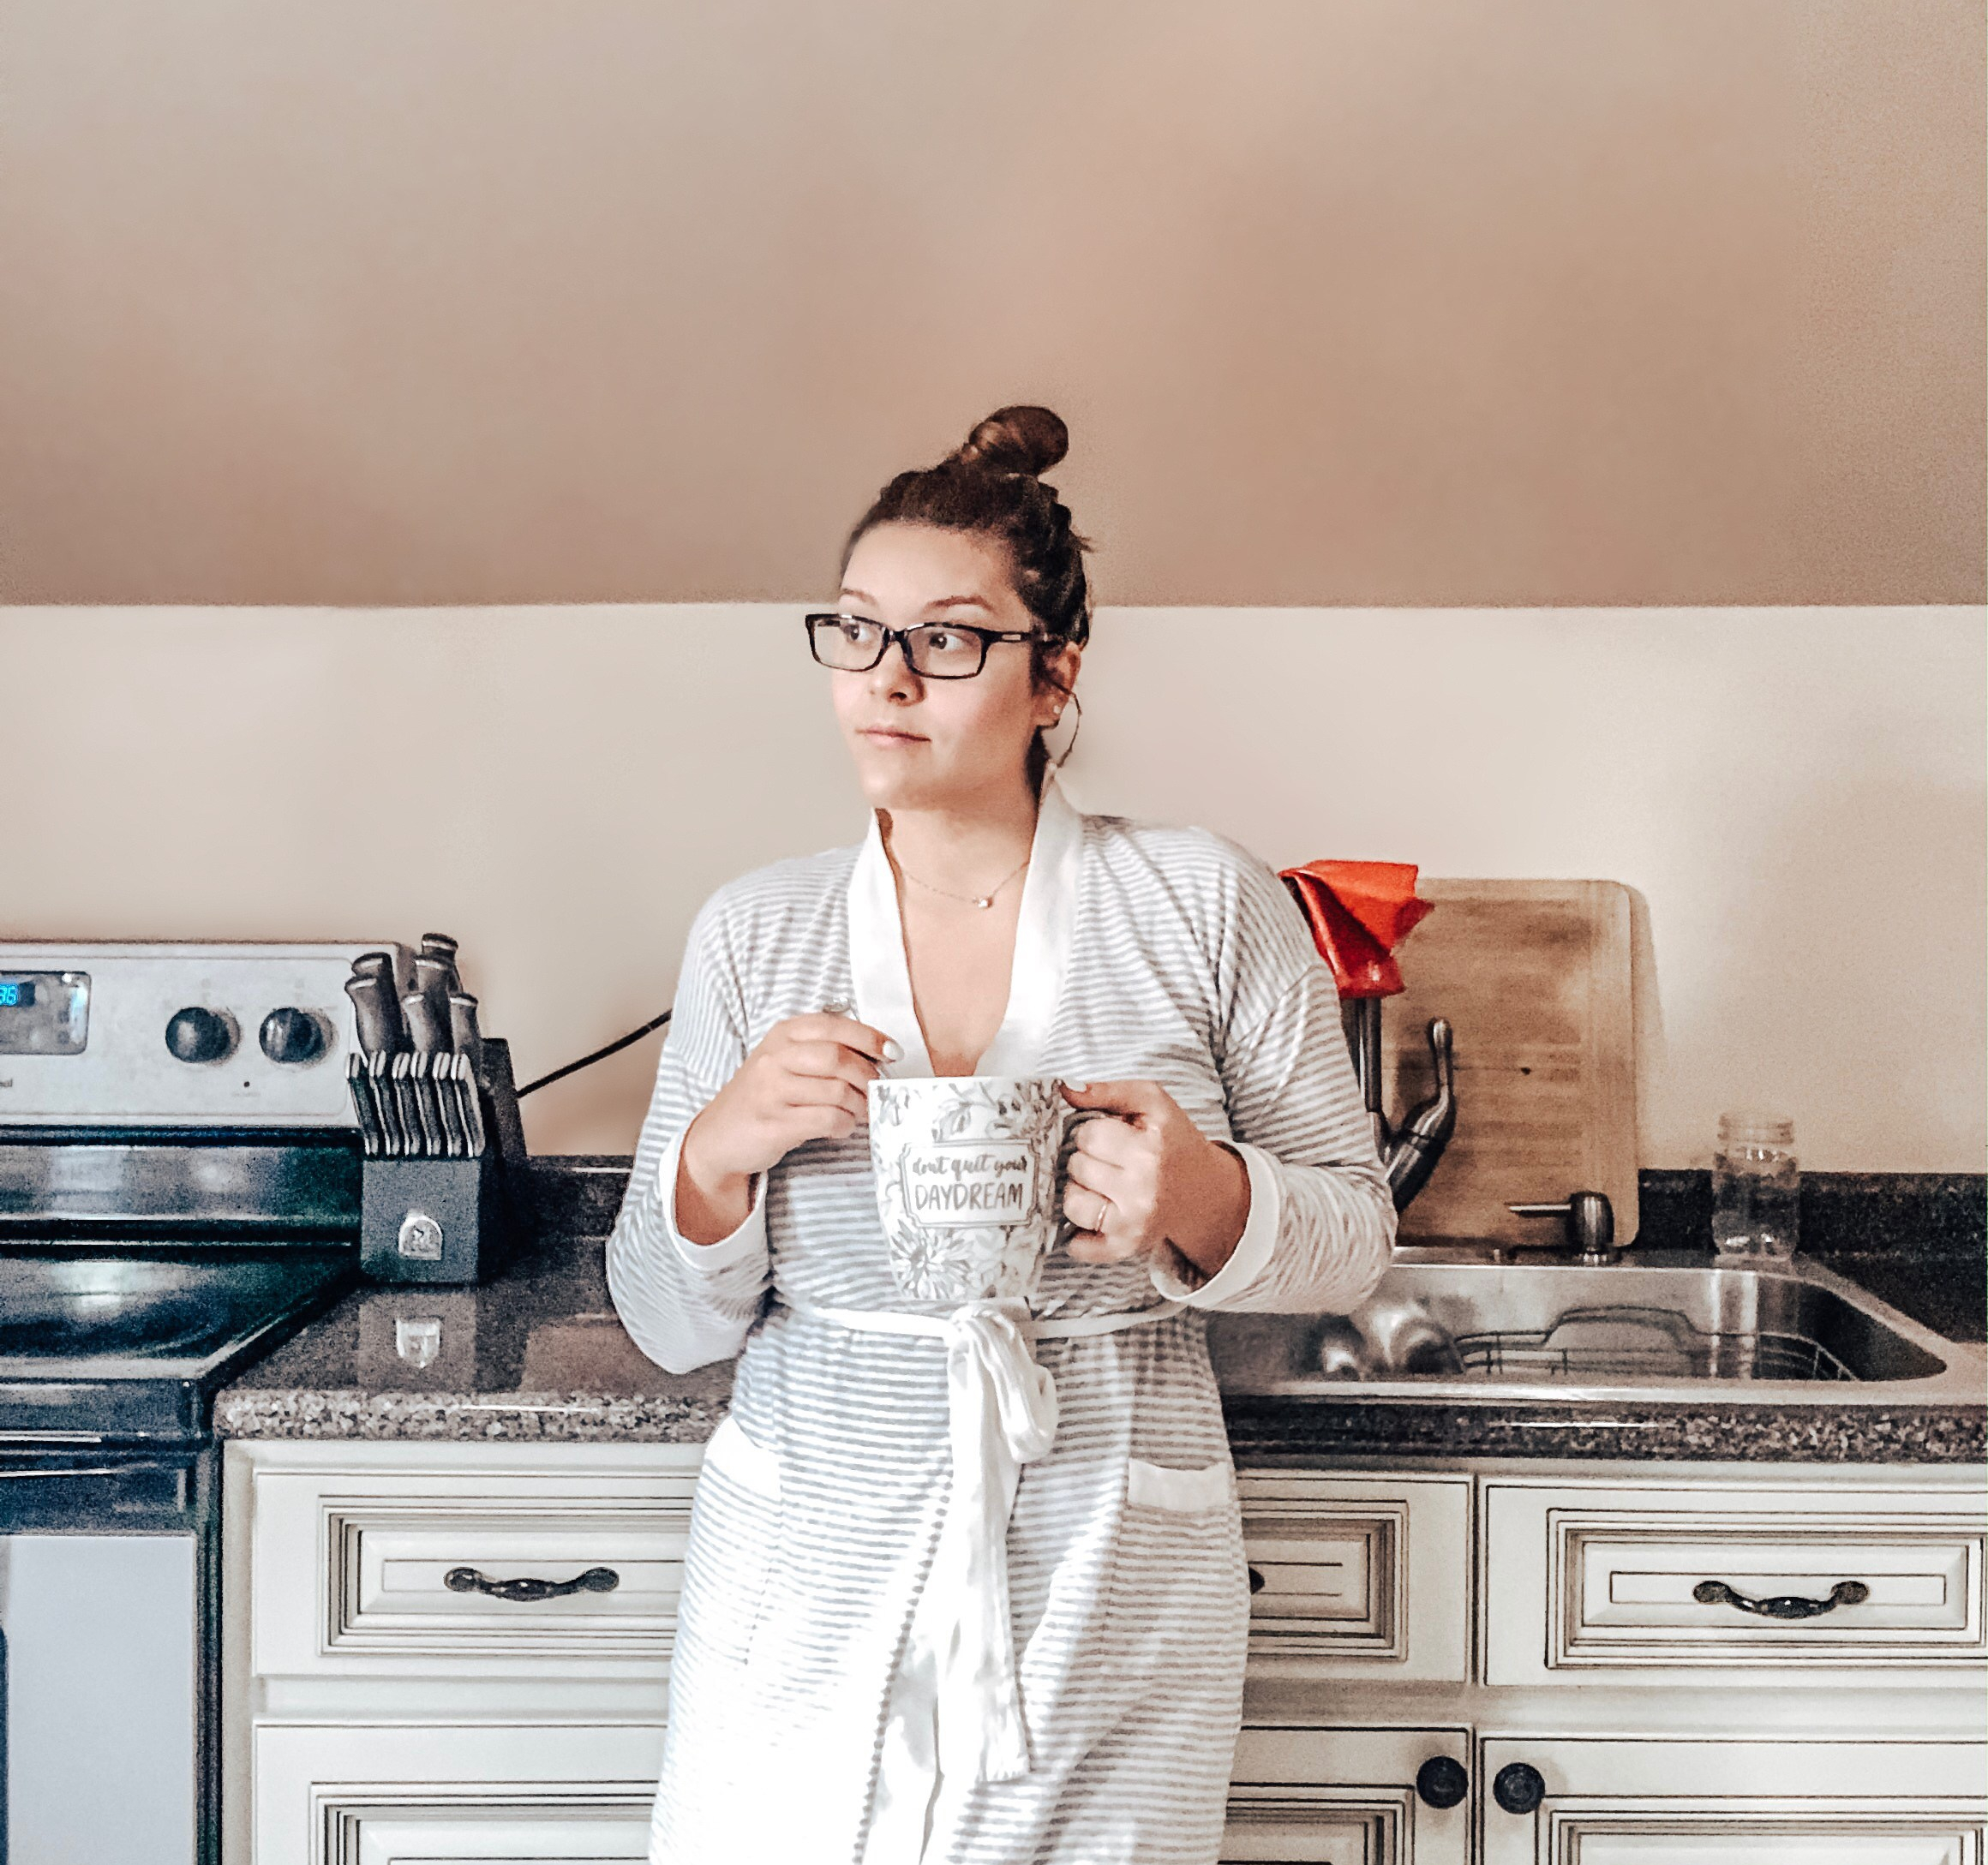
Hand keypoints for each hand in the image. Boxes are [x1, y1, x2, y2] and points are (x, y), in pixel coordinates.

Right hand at [677, 1014, 895, 1241]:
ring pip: (837, 1092)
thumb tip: (877, 1057)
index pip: (834, 1026)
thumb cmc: (762, 1098)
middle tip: (876, 1091)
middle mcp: (774, 1058)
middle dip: (868, 1076)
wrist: (718, 1137)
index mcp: (781, 1035)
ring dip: (859, 1106)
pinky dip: (844, 1125)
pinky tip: (840, 1127)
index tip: (892, 1052)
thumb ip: (822, 1052)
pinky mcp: (774, 1123)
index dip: (870, 1038)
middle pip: (839, 1058)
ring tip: (858, 1112)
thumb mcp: (784, 1062)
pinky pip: (828, 1120)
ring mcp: (771, 1091)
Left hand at [1057, 1079, 1250, 1278]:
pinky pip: (1078, 1246)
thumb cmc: (1172, 1141)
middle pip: (1077, 1168)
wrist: (1205, 1191)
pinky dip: (1079, 1234)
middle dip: (1087, 1160)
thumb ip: (1107, 1090)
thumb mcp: (1152, 1102)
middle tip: (1111, 1162)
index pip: (1088, 1135)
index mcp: (1150, 1149)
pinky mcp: (1126, 1247)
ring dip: (1079, 1192)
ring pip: (1072, 1204)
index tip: (1112, 1137)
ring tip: (1102, 1186)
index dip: (1094, 1132)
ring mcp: (1135, 1223)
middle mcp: (1144, 1189)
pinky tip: (1097, 1216)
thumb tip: (1064, 1087)